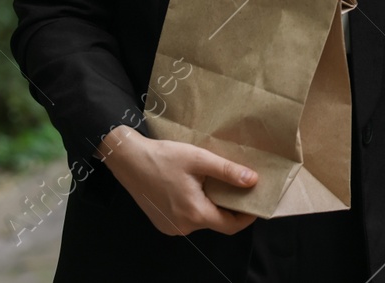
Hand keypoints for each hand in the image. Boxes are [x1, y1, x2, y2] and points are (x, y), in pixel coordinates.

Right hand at [99, 126, 259, 236]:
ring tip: (216, 183)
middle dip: (229, 207)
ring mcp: (171, 227)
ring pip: (202, 220)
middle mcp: (183, 226)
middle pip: (216, 222)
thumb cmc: (164, 157)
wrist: (129, 160)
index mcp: (194, 213)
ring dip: (212, 205)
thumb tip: (253, 181)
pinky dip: (197, 206)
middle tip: (238, 186)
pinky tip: (196, 188)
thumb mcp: (199, 159)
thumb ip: (227, 171)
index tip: (256, 201)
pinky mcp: (163, 222)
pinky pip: (188, 218)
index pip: (230, 226)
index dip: (247, 216)